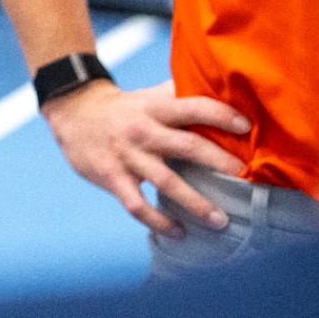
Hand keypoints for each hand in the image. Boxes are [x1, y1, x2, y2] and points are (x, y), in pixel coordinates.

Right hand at [43, 79, 250, 235]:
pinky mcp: (112, 177)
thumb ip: (179, 95)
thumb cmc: (122, 107)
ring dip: (196, 204)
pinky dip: (159, 222)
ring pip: (166, 182)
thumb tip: (218, 87)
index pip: (192, 107)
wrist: (72, 112)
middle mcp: (143, 131)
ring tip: (221, 221)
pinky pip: (137, 205)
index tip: (246, 127)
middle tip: (244, 177)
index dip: (221, 115)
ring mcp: (127, 156)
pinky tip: (179, 232)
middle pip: (186, 146)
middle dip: (218, 162)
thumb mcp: (147, 95)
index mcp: (154, 108)